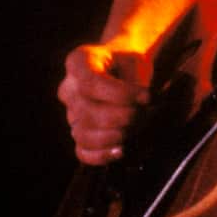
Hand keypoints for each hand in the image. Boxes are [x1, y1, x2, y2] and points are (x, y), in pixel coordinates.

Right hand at [57, 43, 152, 163]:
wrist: (126, 68)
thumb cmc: (131, 62)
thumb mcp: (135, 60)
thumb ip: (135, 83)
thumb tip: (140, 108)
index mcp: (78, 62)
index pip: (91, 83)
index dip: (121, 94)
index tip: (147, 96)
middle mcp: (68, 88)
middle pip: (88, 112)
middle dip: (123, 116)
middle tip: (147, 111)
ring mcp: (70, 113)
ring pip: (83, 134)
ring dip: (115, 136)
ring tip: (137, 126)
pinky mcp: (79, 132)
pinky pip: (82, 151)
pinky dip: (101, 156)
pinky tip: (120, 150)